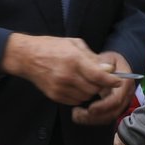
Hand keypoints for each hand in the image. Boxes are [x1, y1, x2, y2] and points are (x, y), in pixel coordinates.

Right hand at [0, 33, 122, 107]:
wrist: (26, 57)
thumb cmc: (51, 46)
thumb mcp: (74, 44)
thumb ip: (92, 57)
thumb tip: (108, 69)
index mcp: (74, 60)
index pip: (99, 76)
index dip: (112, 80)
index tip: (118, 81)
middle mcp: (67, 76)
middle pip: (94, 88)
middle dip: (101, 85)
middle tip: (100, 78)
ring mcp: (60, 87)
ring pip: (86, 96)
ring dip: (90, 90)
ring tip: (85, 80)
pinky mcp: (54, 95)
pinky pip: (75, 101)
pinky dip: (79, 95)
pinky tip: (76, 85)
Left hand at [71, 52, 132, 125]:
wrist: (117, 66)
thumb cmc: (111, 61)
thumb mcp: (108, 58)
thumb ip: (103, 65)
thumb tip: (101, 70)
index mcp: (125, 83)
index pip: (116, 100)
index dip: (103, 106)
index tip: (90, 108)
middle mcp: (125, 95)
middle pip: (113, 112)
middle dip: (95, 117)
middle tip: (78, 114)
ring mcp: (121, 103)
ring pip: (108, 118)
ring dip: (91, 120)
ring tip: (76, 115)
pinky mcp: (114, 107)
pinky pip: (104, 118)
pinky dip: (92, 119)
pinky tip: (80, 115)